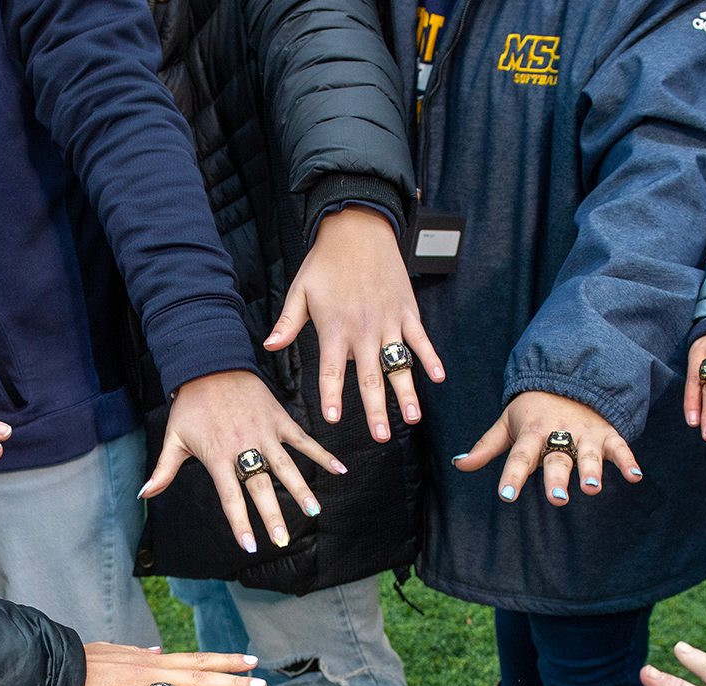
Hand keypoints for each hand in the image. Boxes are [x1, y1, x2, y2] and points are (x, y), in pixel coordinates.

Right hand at [71, 644, 266, 685]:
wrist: (53, 672)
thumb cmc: (83, 664)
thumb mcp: (116, 651)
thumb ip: (139, 653)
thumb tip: (156, 649)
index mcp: (151, 661)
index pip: (196, 660)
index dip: (225, 661)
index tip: (251, 661)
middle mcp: (151, 672)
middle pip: (198, 676)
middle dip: (231, 681)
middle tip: (262, 685)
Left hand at [142, 370, 344, 552]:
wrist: (210, 363)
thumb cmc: (190, 405)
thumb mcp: (173, 438)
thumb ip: (163, 471)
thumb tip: (144, 496)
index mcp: (218, 456)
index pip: (231, 497)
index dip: (241, 523)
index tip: (251, 546)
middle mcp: (244, 447)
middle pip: (261, 487)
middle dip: (273, 515)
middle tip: (283, 540)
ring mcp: (265, 433)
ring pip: (287, 466)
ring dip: (302, 489)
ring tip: (314, 512)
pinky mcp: (280, 419)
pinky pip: (304, 440)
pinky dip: (323, 454)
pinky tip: (340, 469)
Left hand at [263, 207, 442, 440]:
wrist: (358, 229)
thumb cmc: (325, 262)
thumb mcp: (299, 292)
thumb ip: (286, 324)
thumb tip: (267, 347)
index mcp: (334, 329)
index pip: (331, 371)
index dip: (332, 396)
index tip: (333, 420)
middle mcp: (362, 329)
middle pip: (369, 377)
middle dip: (375, 409)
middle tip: (381, 436)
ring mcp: (388, 321)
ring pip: (398, 364)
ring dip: (407, 392)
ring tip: (412, 418)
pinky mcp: (406, 311)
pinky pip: (420, 339)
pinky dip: (430, 358)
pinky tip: (437, 378)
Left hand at [453, 390, 640, 505]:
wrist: (568, 376)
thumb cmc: (532, 409)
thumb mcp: (506, 423)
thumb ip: (486, 447)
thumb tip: (458, 464)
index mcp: (532, 431)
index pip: (520, 456)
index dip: (513, 475)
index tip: (506, 495)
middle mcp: (559, 432)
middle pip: (557, 457)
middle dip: (557, 477)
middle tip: (557, 498)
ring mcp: (585, 432)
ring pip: (588, 453)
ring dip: (591, 471)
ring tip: (592, 489)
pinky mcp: (606, 432)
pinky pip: (619, 446)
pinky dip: (628, 460)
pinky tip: (635, 476)